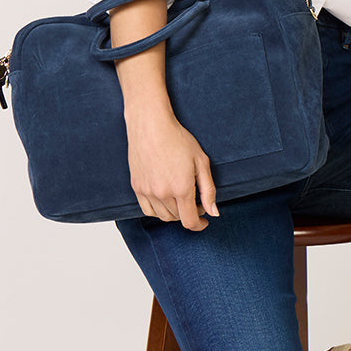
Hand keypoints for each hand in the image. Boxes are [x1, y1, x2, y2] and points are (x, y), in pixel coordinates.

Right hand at [126, 106, 217, 229]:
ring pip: (163, 216)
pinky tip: (165, 199)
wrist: (150, 125)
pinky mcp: (137, 187)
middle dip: (190, 213)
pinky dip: (158, 210)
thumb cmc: (178, 139)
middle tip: (196, 200)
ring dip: (175, 213)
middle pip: (178, 218)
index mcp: (181, 188)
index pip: (190, 221)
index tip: (205, 221)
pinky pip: (148, 210)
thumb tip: (213, 213)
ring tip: (181, 198)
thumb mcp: (201, 162)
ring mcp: (147, 191)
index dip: (199, 225)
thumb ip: (208, 190)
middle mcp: (163, 193)